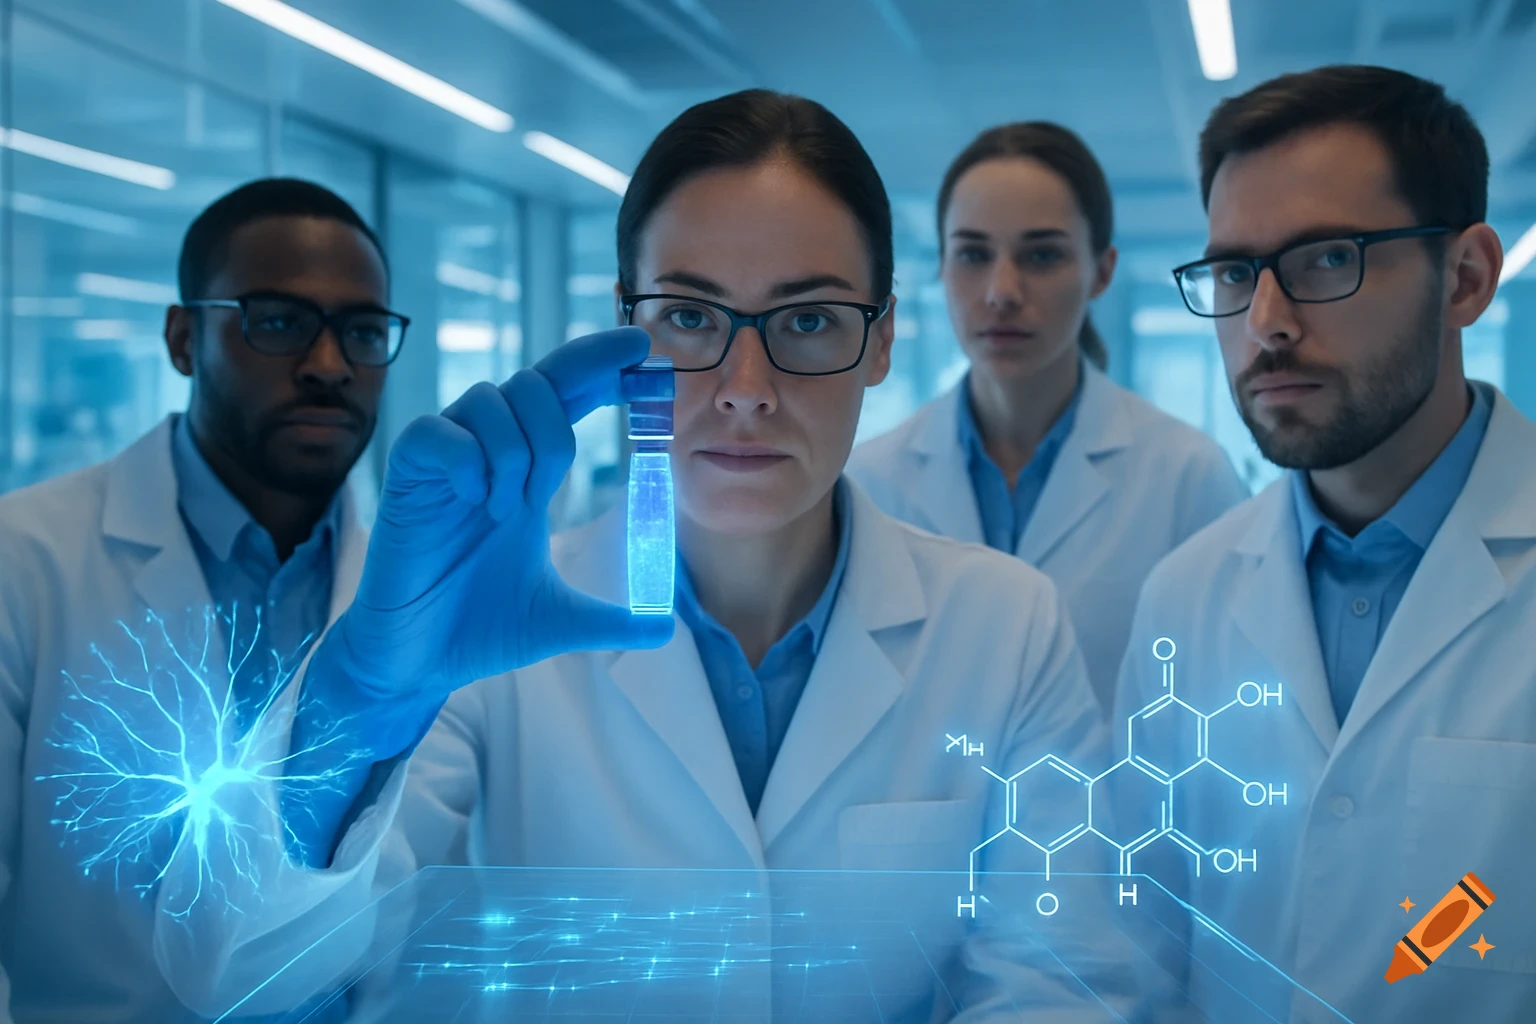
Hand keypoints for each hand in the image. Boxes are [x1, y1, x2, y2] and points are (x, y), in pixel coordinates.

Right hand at [330, 326, 673, 702]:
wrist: (418, 663)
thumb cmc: (478, 630)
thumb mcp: (560, 619)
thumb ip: (613, 619)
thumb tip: (664, 630)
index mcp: (528, 473)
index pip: (568, 394)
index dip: (602, 366)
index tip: (643, 352)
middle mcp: (489, 452)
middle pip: (537, 382)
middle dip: (557, 431)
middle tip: (545, 494)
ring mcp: (447, 460)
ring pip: (493, 399)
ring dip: (514, 454)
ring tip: (503, 512)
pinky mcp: (406, 475)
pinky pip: (437, 430)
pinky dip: (466, 459)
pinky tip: (472, 500)